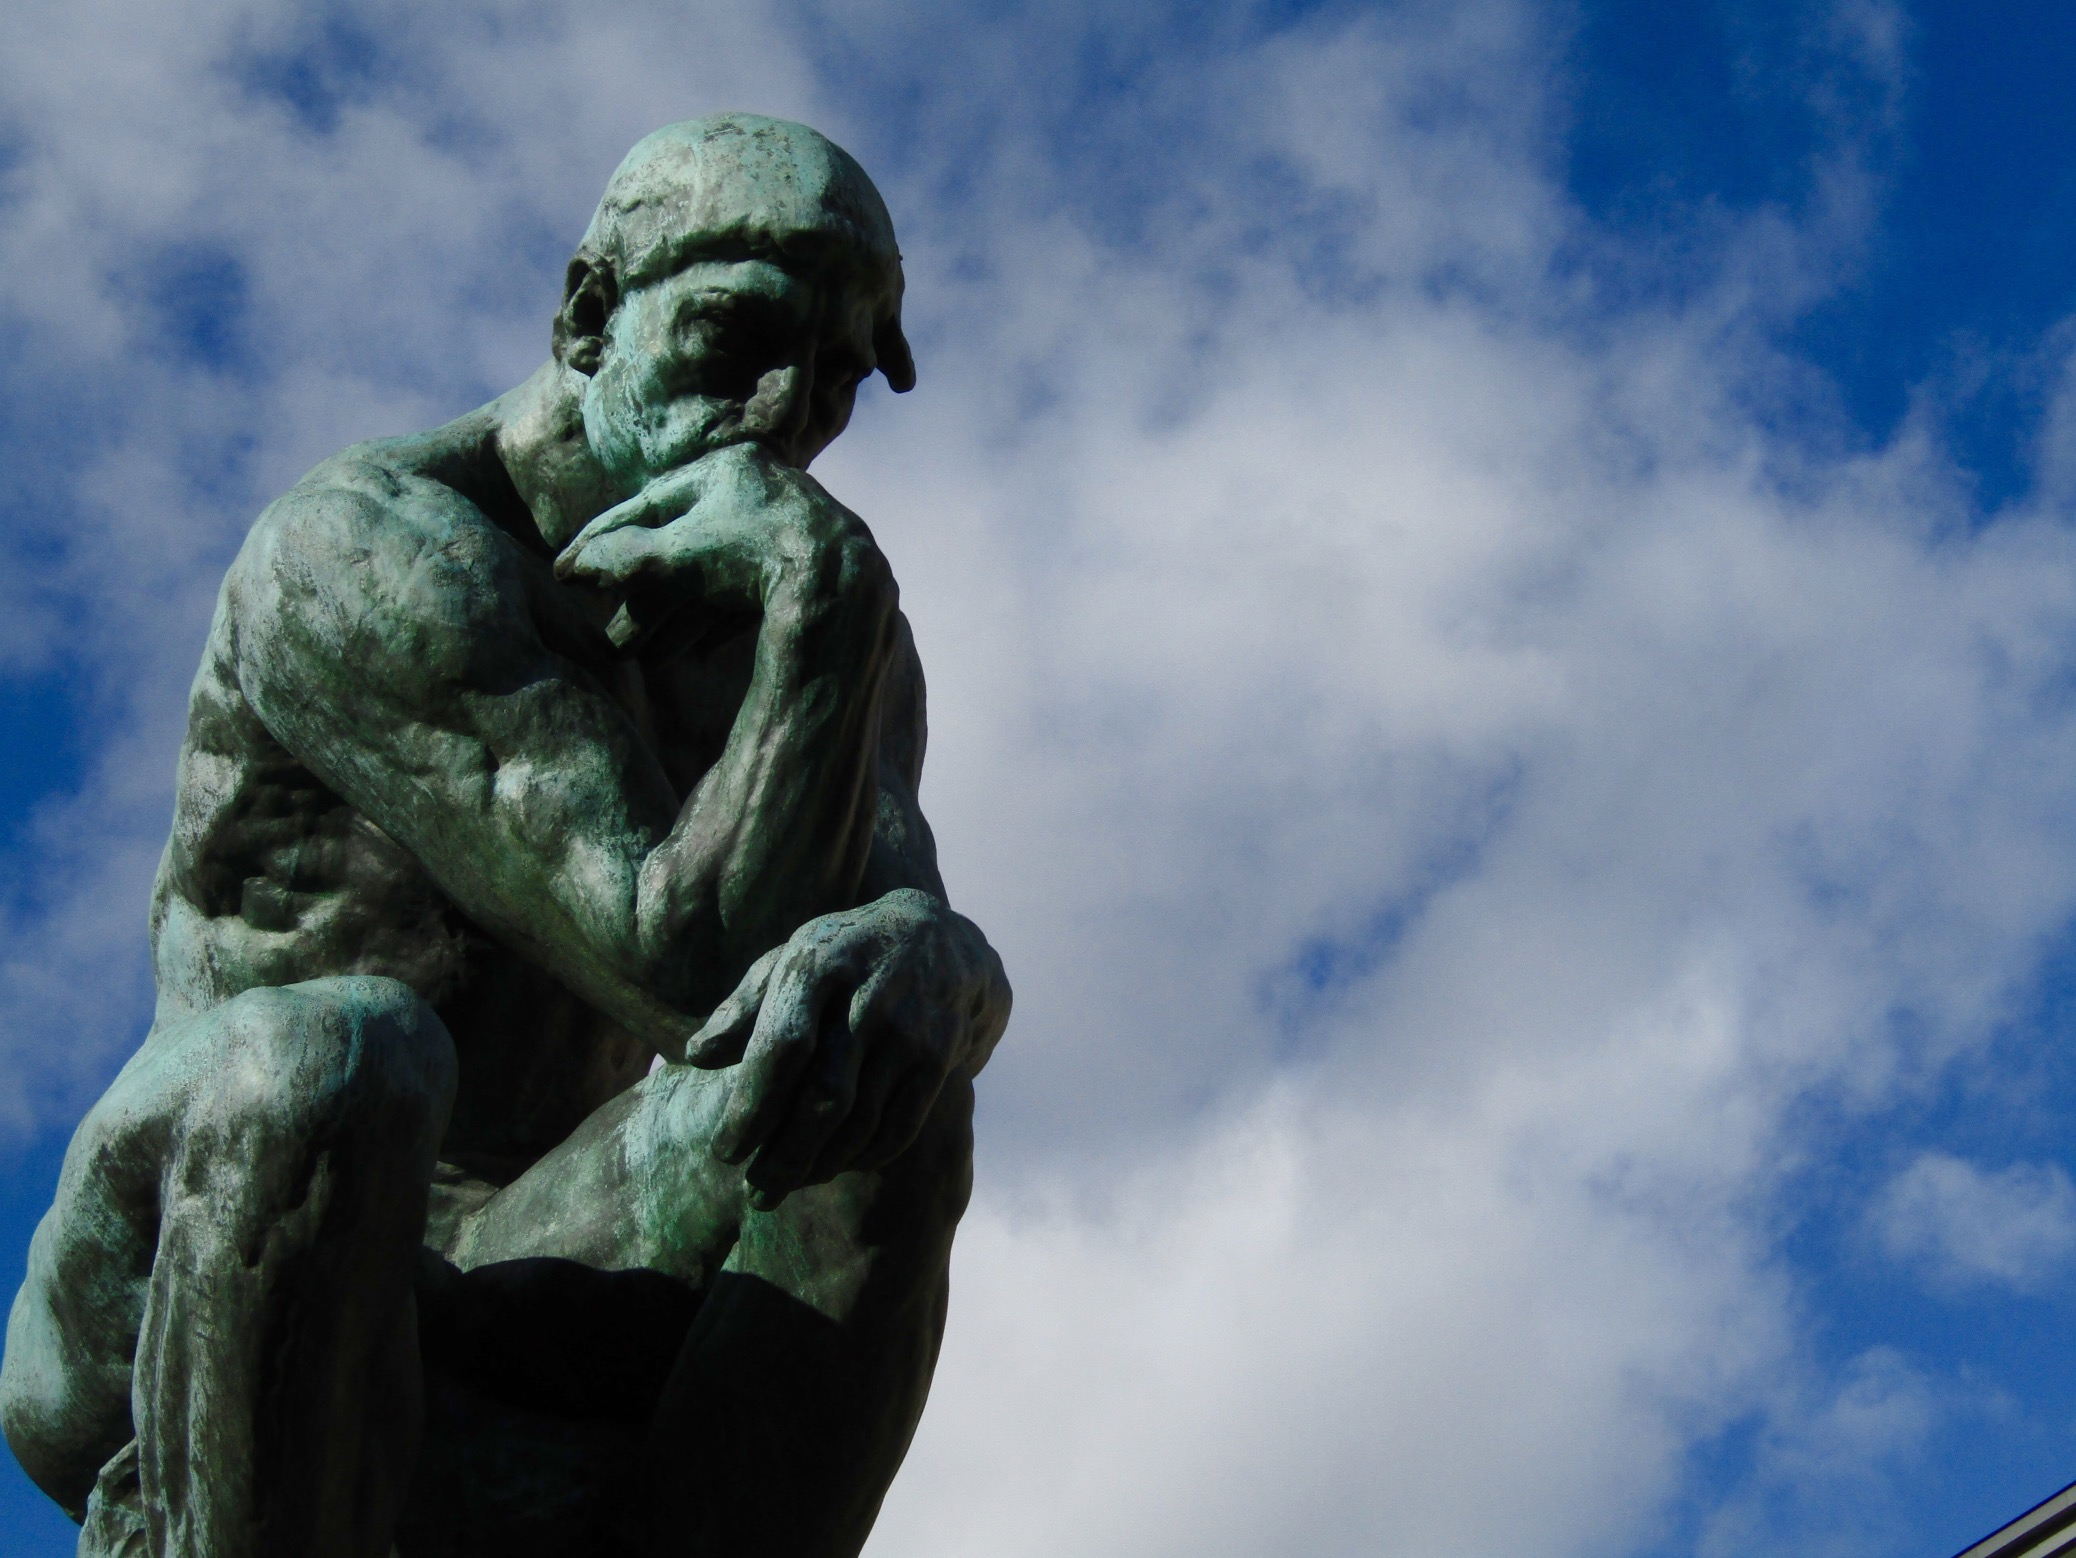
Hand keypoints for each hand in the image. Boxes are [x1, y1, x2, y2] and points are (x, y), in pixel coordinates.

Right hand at [554, 442, 883, 650]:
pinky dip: (719, 619)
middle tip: (612, 635)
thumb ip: (624, 559)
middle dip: (643, 597)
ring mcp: (789, 528)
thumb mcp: (678, 557)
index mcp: (725, 470)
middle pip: (681, 546)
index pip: (646, 506)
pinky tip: (698, 651)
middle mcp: (760, 490)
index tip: (566, 572)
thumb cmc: (756, 556)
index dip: (601, 542)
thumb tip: (573, 566)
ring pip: (715, 574)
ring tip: (648, 656)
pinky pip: (751, 593)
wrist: (841, 585)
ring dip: (677, 616)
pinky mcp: (812, 568)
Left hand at [684, 889, 1010, 1208]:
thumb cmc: (841, 957)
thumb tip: (696, 1056)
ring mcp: (909, 1029)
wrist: (937, 939)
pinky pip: (900, 1126)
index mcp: (817, 966)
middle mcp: (867, 997)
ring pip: (862, 1120)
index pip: (782, 1048)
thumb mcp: (790, 960)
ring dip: (821, 1164)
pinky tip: (836, 1167)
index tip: (725, 1152)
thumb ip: (743, 1007)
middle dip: (785, 1155)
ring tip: (788, 1185)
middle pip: (824, 1096)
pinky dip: (865, 1157)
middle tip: (756, 1192)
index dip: (753, 1107)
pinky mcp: (939, 1057)